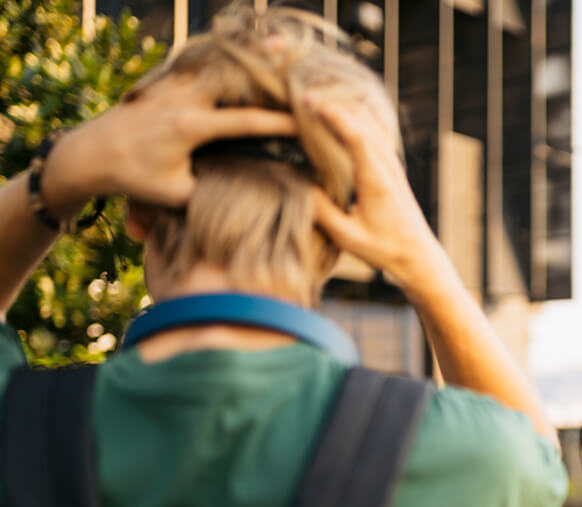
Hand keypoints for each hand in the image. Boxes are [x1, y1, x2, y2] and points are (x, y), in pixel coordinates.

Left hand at [44, 73, 296, 210]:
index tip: (307, 125)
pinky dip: (223, 65)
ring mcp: (173, 87)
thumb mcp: (176, 195)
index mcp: (190, 126)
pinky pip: (200, 68)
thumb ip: (211, 191)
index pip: (246, 121)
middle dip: (265, 71)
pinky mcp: (165, 84)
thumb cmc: (134, 178)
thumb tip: (248, 193)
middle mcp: (183, 99)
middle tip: (294, 68)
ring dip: (245, 63)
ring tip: (276, 50)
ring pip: (217, 65)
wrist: (90, 153)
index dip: (280, 123)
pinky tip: (241, 63)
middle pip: (234, 75)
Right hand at [305, 92, 445, 290]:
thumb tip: (297, 181)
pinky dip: (355, 115)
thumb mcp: (347, 236)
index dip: (333, 114)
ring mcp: (392, 162)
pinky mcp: (392, 165)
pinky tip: (338, 111)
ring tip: (315, 98)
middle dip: (334, 102)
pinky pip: (375, 129)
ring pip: (371, 120)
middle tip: (302, 93)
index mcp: (376, 179)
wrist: (417, 255)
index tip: (309, 100)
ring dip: (344, 105)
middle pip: (363, 119)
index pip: (357, 135)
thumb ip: (321, 210)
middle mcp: (387, 165)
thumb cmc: (383, 248)